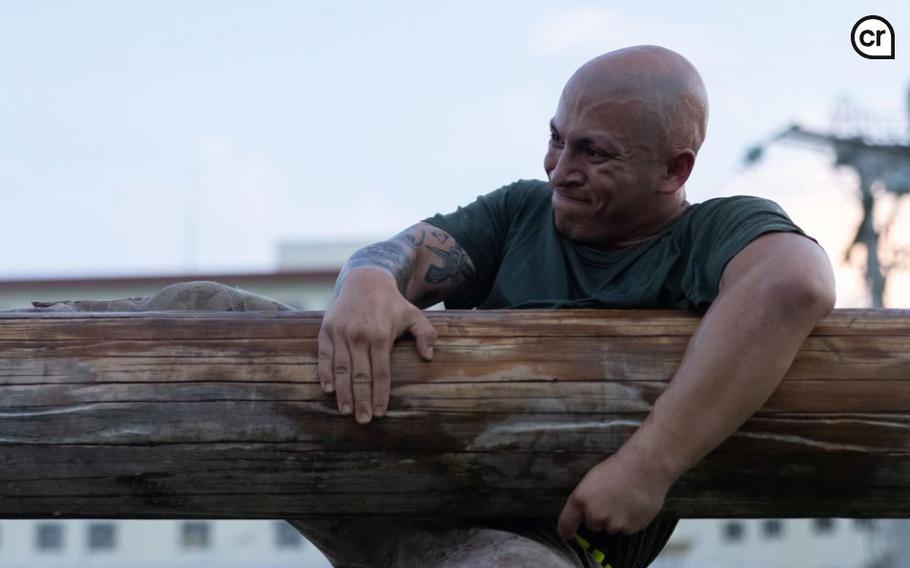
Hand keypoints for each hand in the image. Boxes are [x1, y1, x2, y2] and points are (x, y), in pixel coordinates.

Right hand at [318, 268, 436, 423]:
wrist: (365, 280)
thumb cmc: (392, 303)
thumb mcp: (414, 314)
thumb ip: (426, 334)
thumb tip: (428, 356)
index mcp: (381, 335)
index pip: (381, 372)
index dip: (380, 394)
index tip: (380, 412)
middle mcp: (359, 335)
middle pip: (360, 376)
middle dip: (361, 400)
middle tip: (363, 420)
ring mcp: (340, 332)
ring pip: (341, 370)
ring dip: (342, 393)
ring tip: (346, 412)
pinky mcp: (326, 330)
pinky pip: (323, 356)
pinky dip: (324, 374)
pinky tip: (328, 390)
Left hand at [557, 451, 672, 539]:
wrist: (645, 467)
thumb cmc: (617, 468)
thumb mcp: (591, 480)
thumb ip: (584, 499)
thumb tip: (582, 514)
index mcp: (580, 500)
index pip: (566, 525)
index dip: (566, 532)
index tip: (568, 535)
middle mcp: (594, 515)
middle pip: (592, 525)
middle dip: (599, 516)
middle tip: (610, 498)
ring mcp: (613, 524)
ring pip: (611, 527)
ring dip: (616, 519)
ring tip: (625, 499)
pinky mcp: (630, 528)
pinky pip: (627, 528)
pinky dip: (630, 520)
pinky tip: (635, 504)